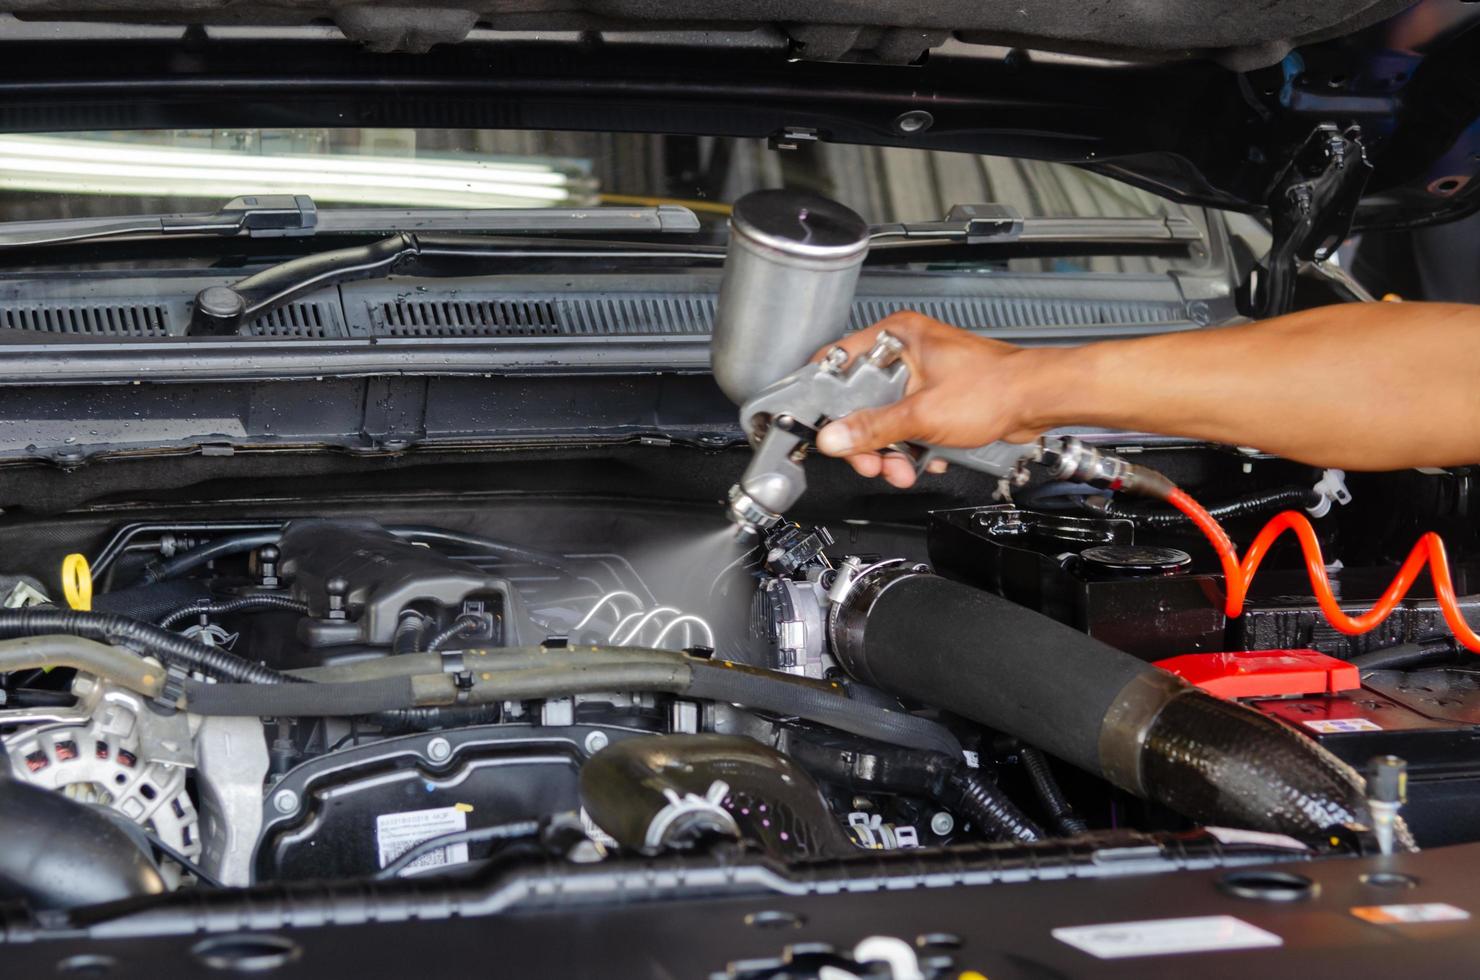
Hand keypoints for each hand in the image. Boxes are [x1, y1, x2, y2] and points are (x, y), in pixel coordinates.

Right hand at [810, 312, 1047, 486]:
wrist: (1038, 401)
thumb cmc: (996, 386)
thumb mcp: (921, 413)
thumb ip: (872, 428)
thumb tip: (836, 437)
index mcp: (896, 337)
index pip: (839, 361)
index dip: (824, 396)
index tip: (819, 424)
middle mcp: (907, 353)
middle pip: (861, 400)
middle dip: (867, 439)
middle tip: (868, 460)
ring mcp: (922, 378)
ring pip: (886, 419)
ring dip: (891, 450)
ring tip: (900, 467)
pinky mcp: (936, 400)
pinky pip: (909, 427)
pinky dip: (913, 447)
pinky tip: (924, 458)